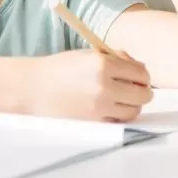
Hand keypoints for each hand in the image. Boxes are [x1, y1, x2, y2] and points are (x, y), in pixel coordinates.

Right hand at [26, 50, 151, 122]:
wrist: (33, 88)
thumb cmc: (60, 69)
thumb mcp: (88, 55)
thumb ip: (115, 59)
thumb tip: (140, 68)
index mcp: (103, 63)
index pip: (141, 72)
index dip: (142, 75)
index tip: (137, 76)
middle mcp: (104, 85)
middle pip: (143, 94)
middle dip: (141, 91)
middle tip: (132, 89)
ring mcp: (100, 106)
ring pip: (134, 110)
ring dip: (131, 105)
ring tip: (120, 99)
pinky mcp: (94, 122)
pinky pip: (119, 121)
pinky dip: (118, 116)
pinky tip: (108, 108)